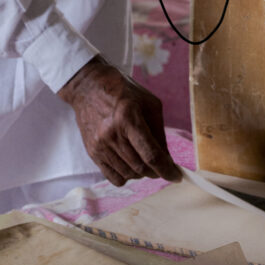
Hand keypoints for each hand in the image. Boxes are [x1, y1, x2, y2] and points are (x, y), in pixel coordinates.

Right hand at [57, 56, 180, 186]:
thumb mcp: (149, 103)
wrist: (89, 87)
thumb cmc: (123, 92)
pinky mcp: (92, 152)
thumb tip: (167, 160)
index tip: (176, 176)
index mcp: (128, 118)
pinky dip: (126, 176)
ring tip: (144, 161)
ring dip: (141, 173)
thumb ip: (158, 132)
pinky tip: (130, 164)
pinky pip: (113, 177)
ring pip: (128, 174)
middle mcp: (112, 134)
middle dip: (156, 171)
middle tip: (161, 165)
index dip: (166, 170)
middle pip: (140, 167)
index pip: (151, 155)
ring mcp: (100, 145)